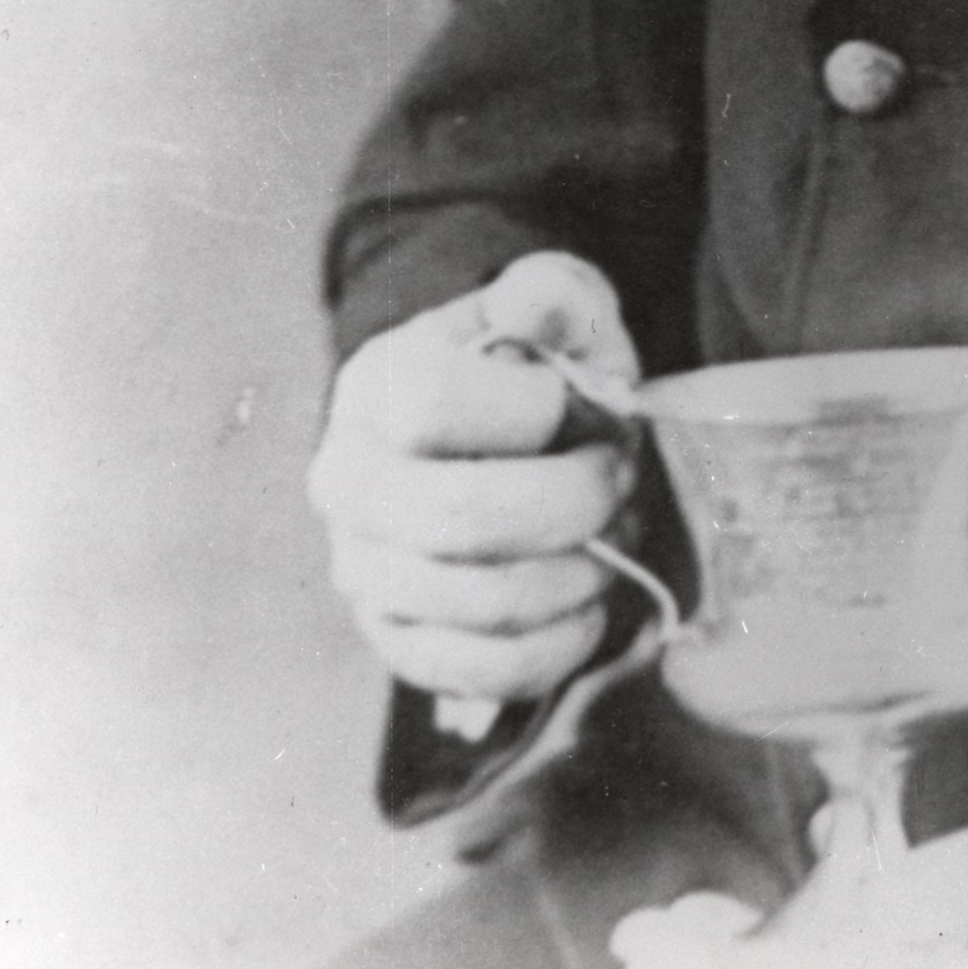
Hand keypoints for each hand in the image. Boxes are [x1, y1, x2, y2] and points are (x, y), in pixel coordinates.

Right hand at [307, 250, 640, 706]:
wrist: (495, 437)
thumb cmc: (533, 369)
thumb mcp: (554, 308)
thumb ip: (552, 295)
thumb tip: (537, 305)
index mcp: (378, 386)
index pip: (431, 406)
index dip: (530, 410)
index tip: (575, 405)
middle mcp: (349, 483)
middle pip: (461, 519)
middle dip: (574, 502)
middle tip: (619, 477)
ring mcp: (365, 573)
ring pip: (484, 603)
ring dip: (578, 572)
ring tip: (606, 537)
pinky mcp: (400, 644)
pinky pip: (484, 672)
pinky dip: (559, 645)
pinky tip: (585, 603)